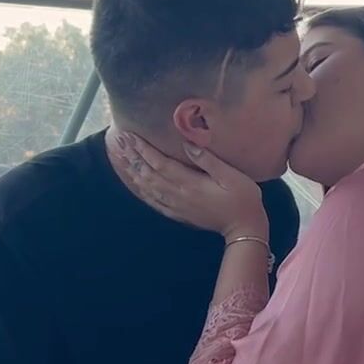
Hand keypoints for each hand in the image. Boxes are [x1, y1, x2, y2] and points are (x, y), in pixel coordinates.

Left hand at [114, 131, 266, 238]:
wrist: (244, 227)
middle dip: (133, 156)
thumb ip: (207, 160)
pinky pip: (154, 201)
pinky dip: (141, 191)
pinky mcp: (178, 214)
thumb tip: (187, 144)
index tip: (130, 135)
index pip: (159, 163)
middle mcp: (178, 195)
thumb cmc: (243, 198)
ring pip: (147, 187)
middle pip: (148, 174)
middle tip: (119, 141)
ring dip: (133, 171)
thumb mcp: (230, 175)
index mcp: (189, 183)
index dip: (143, 149)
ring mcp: (176, 206)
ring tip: (121, 158)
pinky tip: (135, 183)